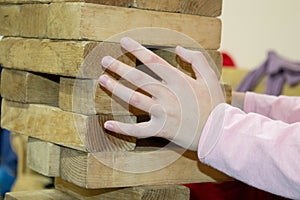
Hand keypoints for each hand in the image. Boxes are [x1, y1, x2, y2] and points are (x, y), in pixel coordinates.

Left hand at [98, 37, 223, 149]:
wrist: (218, 132)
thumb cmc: (213, 104)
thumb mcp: (210, 77)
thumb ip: (195, 59)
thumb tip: (178, 48)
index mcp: (178, 80)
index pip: (152, 61)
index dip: (136, 50)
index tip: (123, 42)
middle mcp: (167, 94)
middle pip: (137, 78)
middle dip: (119, 67)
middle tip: (105, 61)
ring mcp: (162, 112)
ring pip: (133, 98)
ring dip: (115, 89)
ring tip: (102, 79)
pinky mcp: (160, 129)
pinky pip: (137, 130)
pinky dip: (122, 128)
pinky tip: (107, 124)